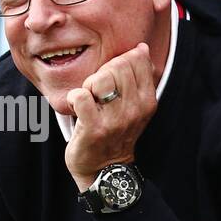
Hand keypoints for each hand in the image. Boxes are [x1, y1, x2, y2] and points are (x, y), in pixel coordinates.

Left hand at [64, 42, 157, 191]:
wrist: (106, 171)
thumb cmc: (116, 133)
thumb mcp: (135, 106)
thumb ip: (138, 77)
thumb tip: (141, 48)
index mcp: (147, 100)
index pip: (136, 60)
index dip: (118, 62)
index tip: (112, 79)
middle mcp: (135, 109)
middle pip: (117, 65)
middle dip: (102, 72)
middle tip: (97, 91)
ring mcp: (115, 120)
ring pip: (100, 78)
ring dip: (88, 85)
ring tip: (88, 99)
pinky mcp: (93, 128)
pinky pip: (80, 96)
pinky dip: (73, 98)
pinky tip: (76, 108)